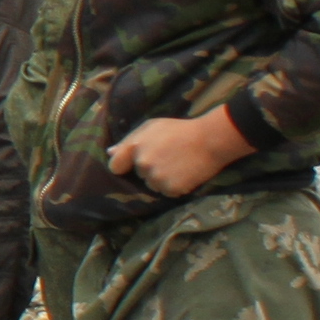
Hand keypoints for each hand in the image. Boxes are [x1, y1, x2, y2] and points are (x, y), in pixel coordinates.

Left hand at [104, 109, 250, 201]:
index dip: (122, 166)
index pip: (116, 166)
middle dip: (149, 169)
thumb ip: (130, 140)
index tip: (129, 166)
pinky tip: (184, 174)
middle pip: (139, 174)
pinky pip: (167, 192)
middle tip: (168, 158)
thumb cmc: (181, 130)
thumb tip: (110, 153)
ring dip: (162, 180)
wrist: (210, 140)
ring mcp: (157, 178)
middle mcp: (143, 164)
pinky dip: (174, 187)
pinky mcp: (171, 189)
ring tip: (177, 166)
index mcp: (135, 147)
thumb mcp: (153, 126)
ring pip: (153, 185)